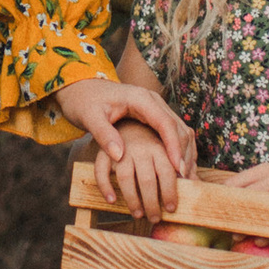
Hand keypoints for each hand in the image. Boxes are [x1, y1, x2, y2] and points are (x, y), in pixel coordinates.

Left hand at [61, 72, 192, 220]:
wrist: (83, 89)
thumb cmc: (85, 102)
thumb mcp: (90, 118)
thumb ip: (104, 135)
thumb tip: (119, 156)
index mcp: (140, 99)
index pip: (164, 123)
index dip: (173, 146)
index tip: (177, 168)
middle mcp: (153, 101)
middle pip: (177, 127)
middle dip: (182, 153)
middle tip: (184, 178)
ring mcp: (156, 108)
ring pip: (180, 130)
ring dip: (184, 153)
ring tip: (185, 177)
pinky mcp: (155, 115)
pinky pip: (174, 132)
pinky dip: (180, 150)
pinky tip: (179, 168)